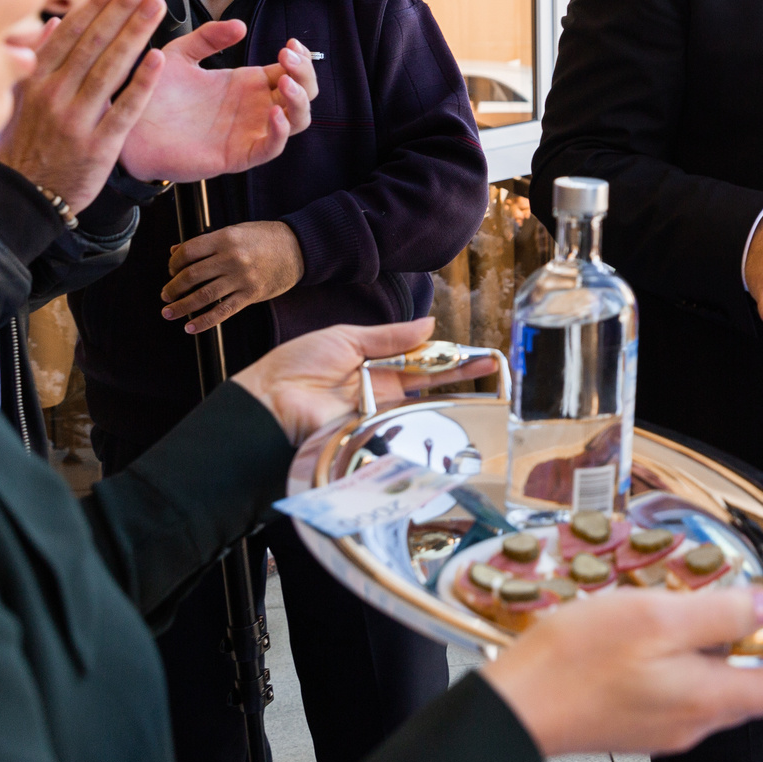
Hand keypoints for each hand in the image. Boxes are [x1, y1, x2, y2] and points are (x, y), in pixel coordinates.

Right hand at [0, 0, 167, 212]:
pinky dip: (141, 83)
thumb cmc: (25, 148)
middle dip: (123, 7)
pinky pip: (125, 109)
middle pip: (94, 42)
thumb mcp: (16, 100)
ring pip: (111, 67)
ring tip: (157, 5)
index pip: (71, 33)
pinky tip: (159, 59)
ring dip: (136, 32)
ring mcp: (77, 119)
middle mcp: (55, 94)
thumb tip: (53, 23)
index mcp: (35, 80)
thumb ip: (34, 60)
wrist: (24, 197)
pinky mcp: (98, 145)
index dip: (96, 3)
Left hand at [118, 25, 312, 181]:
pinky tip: (274, 113)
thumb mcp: (181, 54)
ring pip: (297, 121)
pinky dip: (280, 132)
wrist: (126, 123)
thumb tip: (240, 25)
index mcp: (246, 83)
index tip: (291, 44)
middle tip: (287, 58)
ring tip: (286, 83)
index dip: (300, 58)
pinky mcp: (237, 155)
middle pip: (303, 94)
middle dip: (305, 73)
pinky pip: (271, 148)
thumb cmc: (151, 92)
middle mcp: (253, 108)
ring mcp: (248, 131)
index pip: (292, 71)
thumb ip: (208, 37)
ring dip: (300, 101)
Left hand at [163, 219, 303, 334]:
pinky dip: (204, 321)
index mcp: (225, 238)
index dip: (173, 262)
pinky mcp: (251, 295)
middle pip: (191, 275)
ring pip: (203, 296)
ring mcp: (241, 278)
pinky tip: (190, 327)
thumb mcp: (235, 231)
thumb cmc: (265, 237)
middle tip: (165, 295)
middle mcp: (231, 258)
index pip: (188, 252)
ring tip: (169, 311)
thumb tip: (175, 250)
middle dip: (173, 288)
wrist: (298, 248)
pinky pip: (222, 312)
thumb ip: (205, 242)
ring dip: (181, 306)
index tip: (171, 270)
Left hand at [234, 317, 492, 445]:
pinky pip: (405, 430)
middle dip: (462, 375)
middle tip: (494, 368)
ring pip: (424, 408)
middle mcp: (381, 394)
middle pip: (430, 384)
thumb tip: (429, 325)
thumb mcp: (345, 339)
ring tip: (489, 392)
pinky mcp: (373, 436)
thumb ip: (388, 336)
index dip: (448, 356)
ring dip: (456, 400)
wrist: (268, 400)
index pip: (421, 361)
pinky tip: (455, 417)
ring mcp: (379, 417)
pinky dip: (429, 423)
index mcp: (373, 367)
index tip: (476, 353)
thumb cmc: (295, 367)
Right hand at [480, 586, 762, 756]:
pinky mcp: (633, 726)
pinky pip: (681, 695)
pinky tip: (669, 640)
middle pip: (749, 692)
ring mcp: (661, 729)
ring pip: (714, 692)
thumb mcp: (658, 618)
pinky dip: (693, 667)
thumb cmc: (578, 662)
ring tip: (722, 619)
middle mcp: (691, 722)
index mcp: (707, 697)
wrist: (514, 712)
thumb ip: (722, 614)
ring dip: (728, 660)